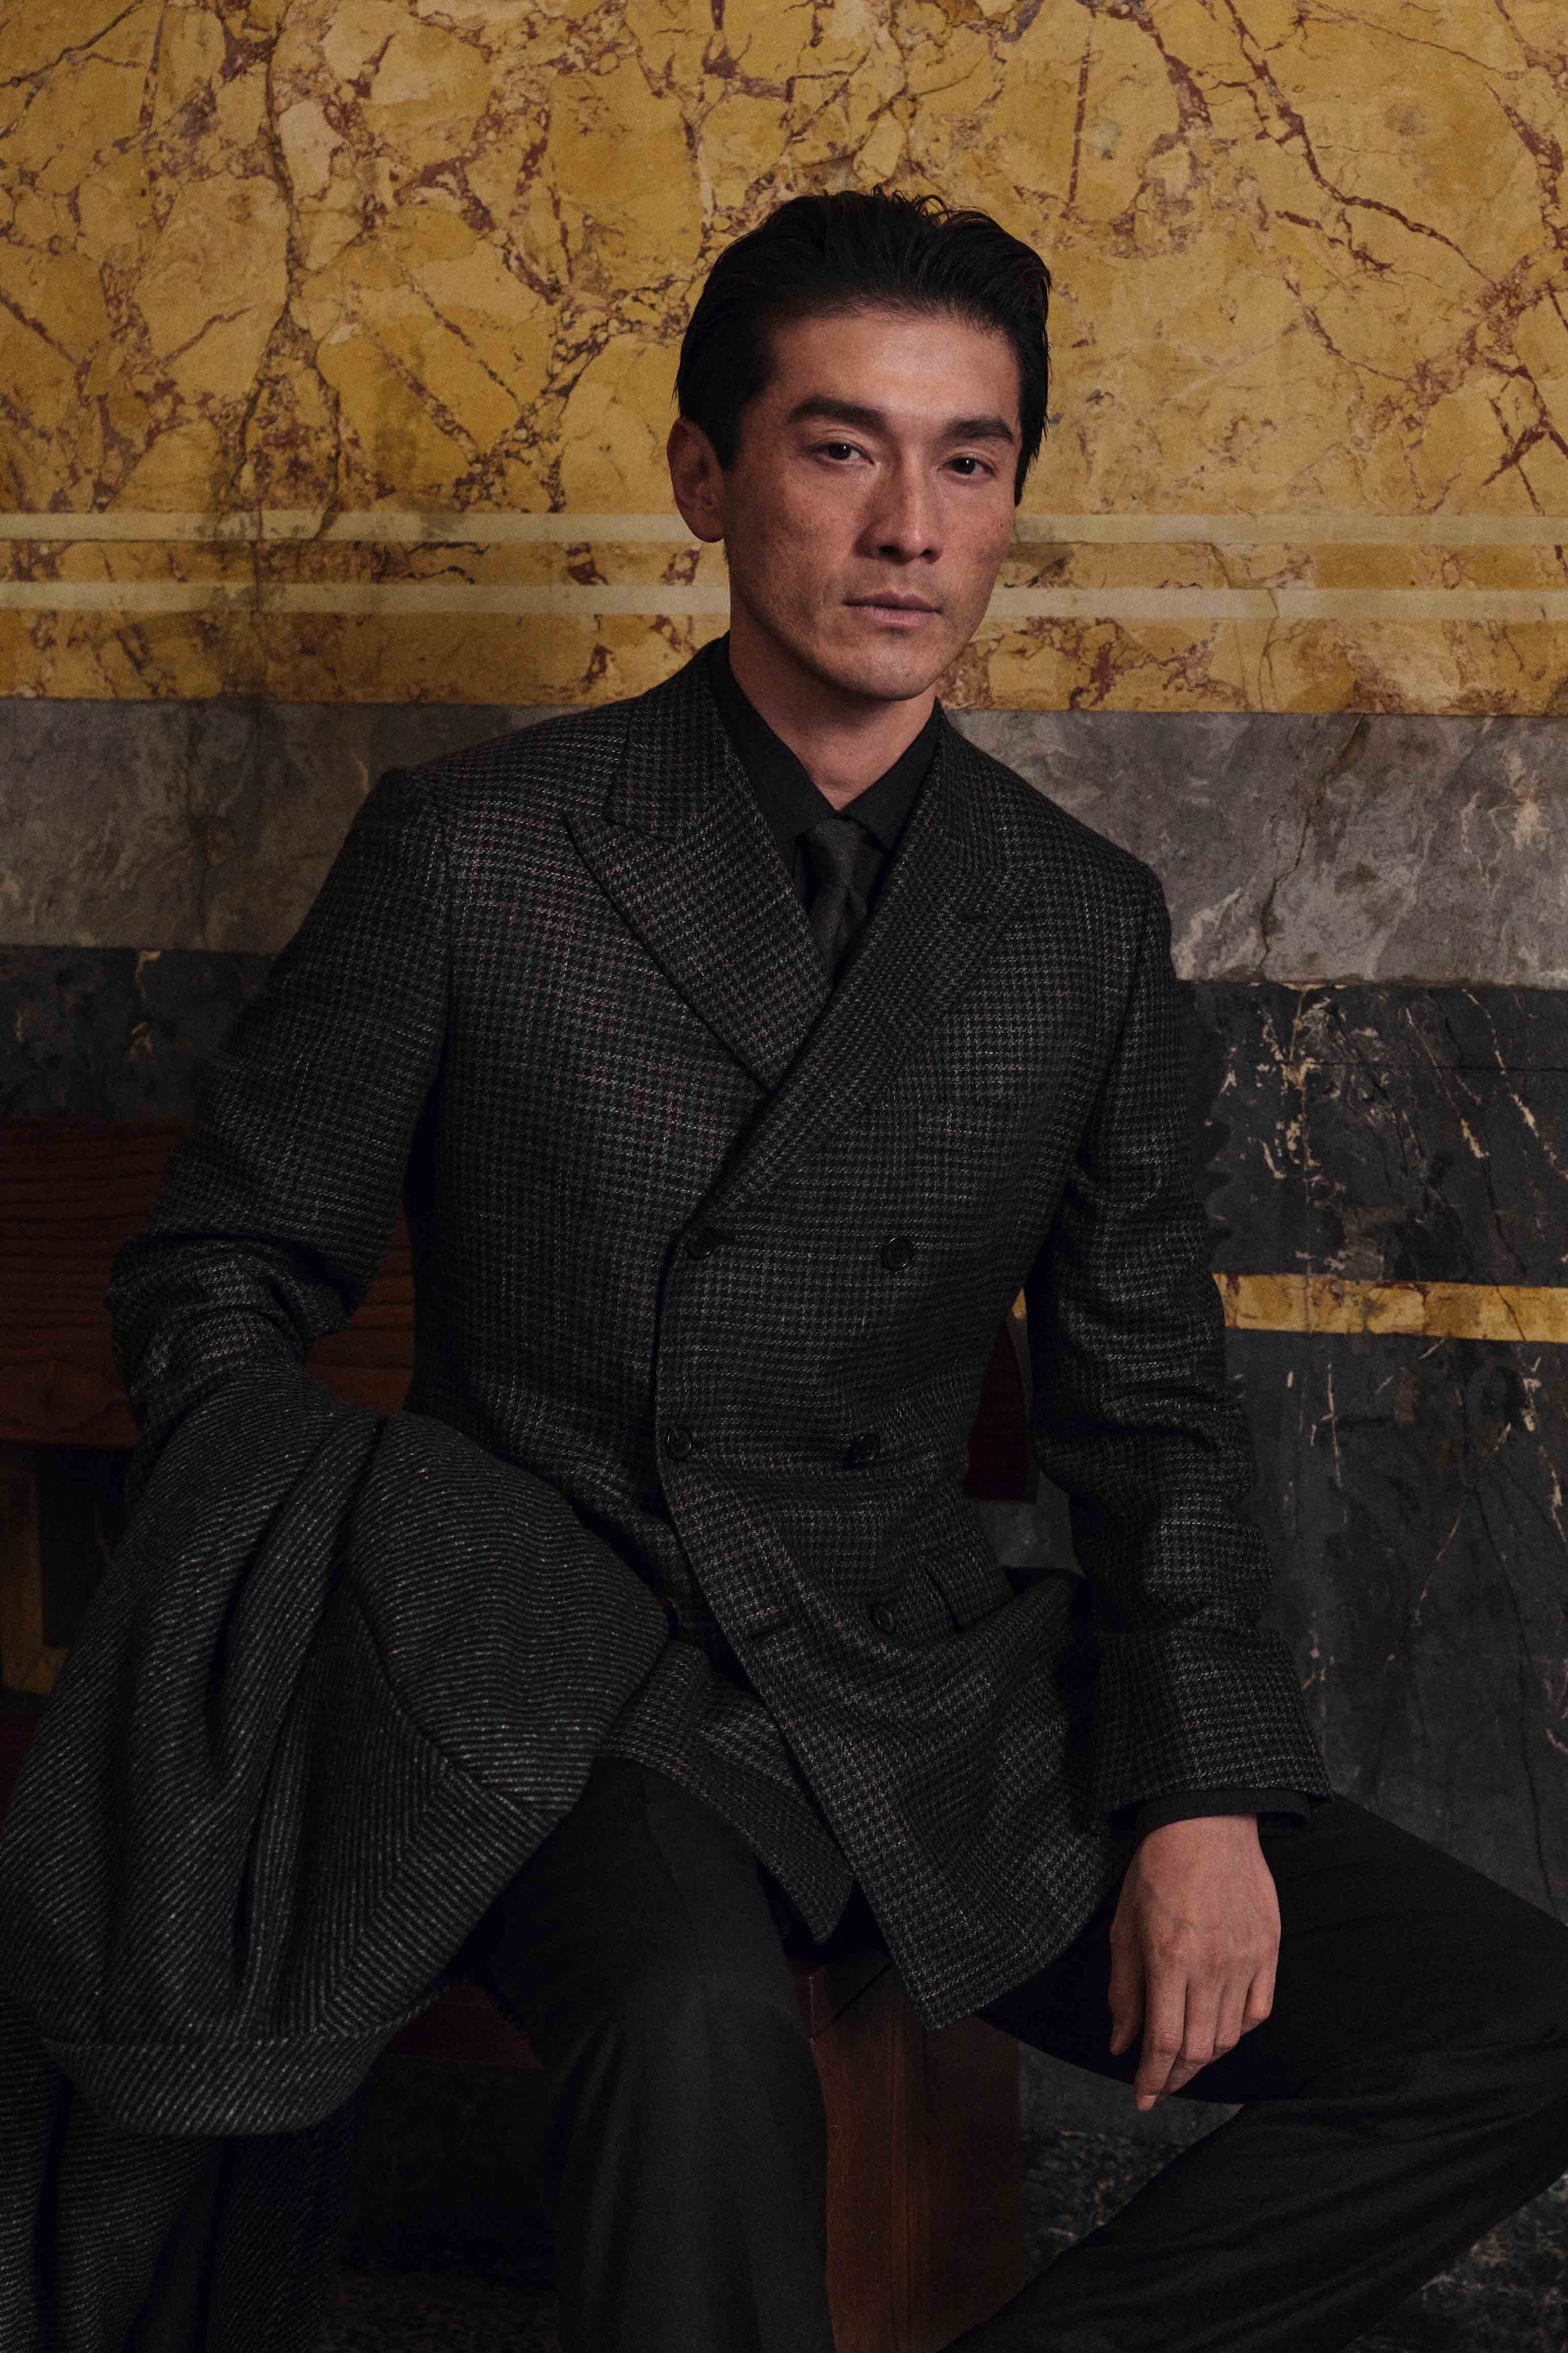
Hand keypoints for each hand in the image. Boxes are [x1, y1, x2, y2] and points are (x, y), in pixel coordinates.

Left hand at [1107, 1813, 1278, 2110]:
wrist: (1206, 1823)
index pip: (1164, 2043)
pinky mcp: (1269, 1951)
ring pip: (1230, 2036)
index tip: (1141, 2097)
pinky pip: (1258, 2010)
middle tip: (1159, 2085)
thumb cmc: (1157, 1870)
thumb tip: (1121, 2045)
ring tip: (1185, 2061)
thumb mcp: (1124, 1926)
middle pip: (1199, 2049)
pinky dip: (1239, 2030)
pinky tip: (1221, 2031)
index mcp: (1169, 1961)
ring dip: (1206, 2057)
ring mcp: (1245, 1961)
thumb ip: (1124, 1990)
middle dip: (1175, 2077)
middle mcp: (1211, 1968)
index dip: (1152, 2079)